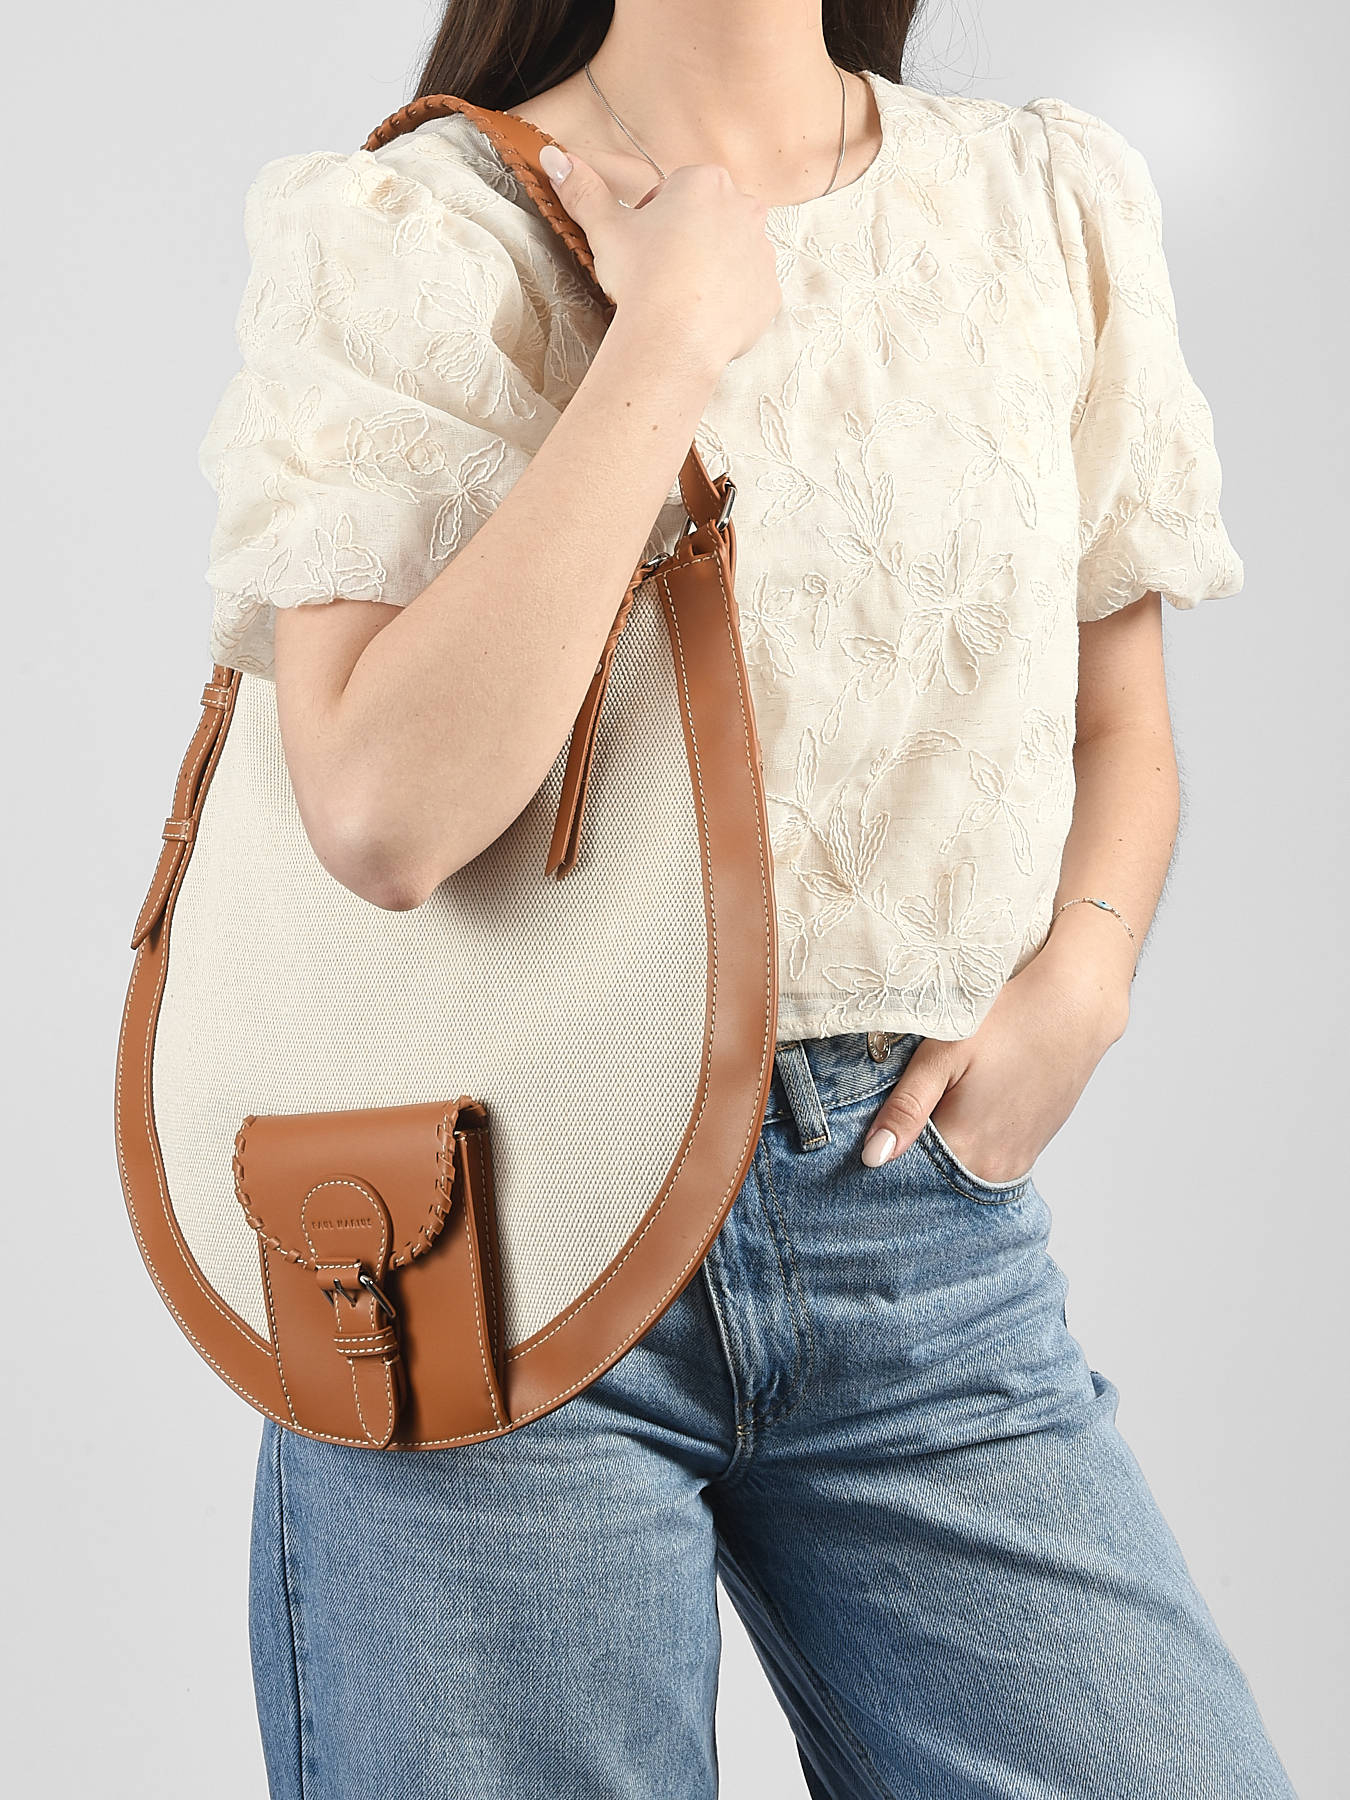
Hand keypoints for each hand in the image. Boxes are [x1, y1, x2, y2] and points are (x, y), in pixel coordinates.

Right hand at [538, 145, 781, 365]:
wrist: (674, 340)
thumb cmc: (642, 278)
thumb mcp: (605, 229)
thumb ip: (583, 190)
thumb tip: (554, 157)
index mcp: (705, 181)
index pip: (676, 190)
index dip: (653, 217)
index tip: (641, 244)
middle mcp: (744, 208)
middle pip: (709, 218)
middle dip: (687, 238)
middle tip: (659, 272)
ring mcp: (762, 253)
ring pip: (732, 254)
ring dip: (710, 268)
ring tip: (681, 297)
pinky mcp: (769, 294)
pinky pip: (748, 292)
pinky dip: (729, 302)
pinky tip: (702, 317)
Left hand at [859, 946, 1130, 1176]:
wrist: (1076, 1005)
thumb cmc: (1006, 1019)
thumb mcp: (943, 1055)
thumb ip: (907, 1109)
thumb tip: (872, 1158)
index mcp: (966, 1149)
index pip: (905, 1175)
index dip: (882, 1156)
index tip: (863, 1138)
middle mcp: (994, 1168)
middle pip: (934, 1180)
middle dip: (909, 1158)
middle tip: (893, 1120)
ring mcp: (1018, 1161)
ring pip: (961, 1171)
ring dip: (940, 1153)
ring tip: (931, 1112)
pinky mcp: (1032, 1147)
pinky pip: (987, 1160)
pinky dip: (967, 1147)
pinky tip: (962, 1112)